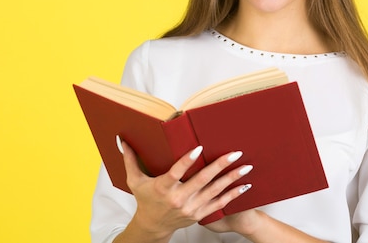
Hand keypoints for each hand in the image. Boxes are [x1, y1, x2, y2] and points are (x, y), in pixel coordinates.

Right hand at [117, 137, 252, 240]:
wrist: (153, 226)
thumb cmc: (144, 200)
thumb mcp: (135, 181)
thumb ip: (130, 160)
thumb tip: (122, 140)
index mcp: (163, 188)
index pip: (176, 173)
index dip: (187, 161)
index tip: (198, 149)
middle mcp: (179, 199)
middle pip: (202, 180)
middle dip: (220, 166)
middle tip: (235, 153)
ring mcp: (191, 208)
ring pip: (215, 191)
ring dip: (232, 178)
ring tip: (245, 167)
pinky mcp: (199, 214)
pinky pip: (219, 203)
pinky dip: (233, 194)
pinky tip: (244, 185)